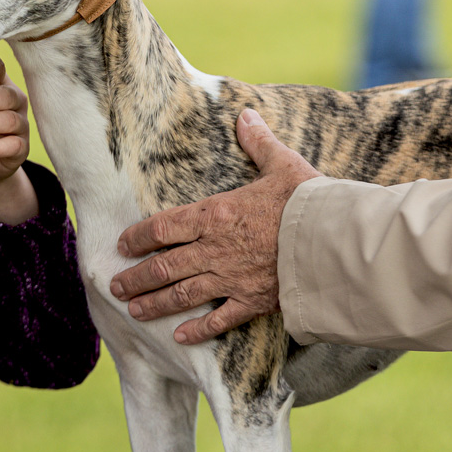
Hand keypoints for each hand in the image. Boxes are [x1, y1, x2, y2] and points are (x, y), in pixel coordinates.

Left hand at [108, 108, 321, 343]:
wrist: (337, 241)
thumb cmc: (309, 201)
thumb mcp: (282, 164)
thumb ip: (259, 142)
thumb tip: (246, 114)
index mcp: (214, 214)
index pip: (162, 227)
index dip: (138, 237)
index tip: (121, 245)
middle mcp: (213, 249)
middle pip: (163, 266)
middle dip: (135, 277)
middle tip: (114, 285)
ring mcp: (231, 278)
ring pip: (181, 294)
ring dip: (154, 304)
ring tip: (133, 311)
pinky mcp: (253, 302)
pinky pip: (218, 320)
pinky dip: (198, 330)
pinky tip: (180, 337)